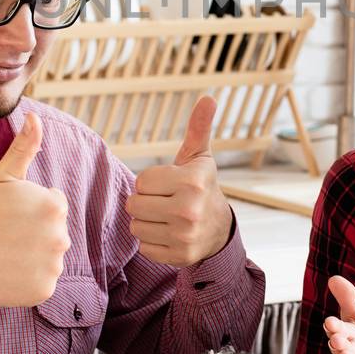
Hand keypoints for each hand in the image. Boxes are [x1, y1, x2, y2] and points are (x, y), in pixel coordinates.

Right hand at [0, 114, 69, 310]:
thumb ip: (24, 147)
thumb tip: (34, 117)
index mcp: (54, 205)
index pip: (53, 204)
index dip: (29, 208)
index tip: (7, 215)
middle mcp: (61, 236)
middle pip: (53, 230)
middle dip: (33, 231)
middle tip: (3, 234)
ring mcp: (54, 266)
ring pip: (49, 256)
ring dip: (31, 255)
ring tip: (3, 252)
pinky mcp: (44, 291)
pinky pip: (41, 281)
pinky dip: (27, 279)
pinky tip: (5, 272)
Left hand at [124, 96, 233, 267]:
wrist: (220, 230)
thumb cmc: (202, 186)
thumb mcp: (200, 156)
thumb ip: (198, 127)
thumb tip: (208, 97)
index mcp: (191, 181)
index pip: (141, 181)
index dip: (151, 182)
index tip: (169, 184)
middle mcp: (188, 209)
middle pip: (134, 204)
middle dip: (145, 201)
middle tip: (165, 201)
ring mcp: (184, 236)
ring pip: (136, 226)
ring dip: (146, 221)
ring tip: (166, 217)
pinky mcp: (178, 256)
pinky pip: (143, 246)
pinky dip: (152, 241)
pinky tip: (169, 234)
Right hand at [323, 275, 354, 353]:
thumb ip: (347, 299)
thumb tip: (334, 278)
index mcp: (342, 332)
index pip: (335, 327)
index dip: (333, 325)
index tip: (330, 322)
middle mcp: (344, 348)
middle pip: (338, 345)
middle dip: (337, 342)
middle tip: (337, 339)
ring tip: (346, 353)